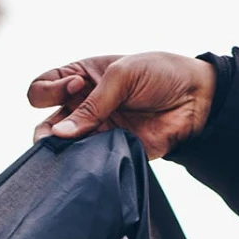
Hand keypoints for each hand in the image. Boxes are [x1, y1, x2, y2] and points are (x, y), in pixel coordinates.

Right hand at [28, 52, 215, 157]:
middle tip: (64, 129)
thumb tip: (59, 135)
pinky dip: (81, 164)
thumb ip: (91, 105)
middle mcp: (82, 107)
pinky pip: (85, 164)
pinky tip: (89, 157)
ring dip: (62, 150)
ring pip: (61, 149)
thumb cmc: (160, 75)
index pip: (42, 88)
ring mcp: (94, 132)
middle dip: (46, 129)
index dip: (49, 90)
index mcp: (81, 79)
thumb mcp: (122, 76)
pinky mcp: (107, 153)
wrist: (196, 100)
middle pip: (44, 124)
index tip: (78, 86)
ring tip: (74, 146)